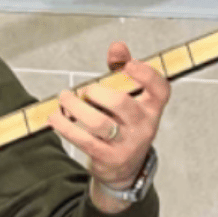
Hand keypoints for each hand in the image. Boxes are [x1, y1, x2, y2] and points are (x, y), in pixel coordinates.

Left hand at [48, 41, 169, 204]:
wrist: (124, 169)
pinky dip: (65, 126)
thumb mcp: (128, 99)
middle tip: (84, 90)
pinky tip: (56, 118)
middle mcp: (144, 126)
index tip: (128, 64)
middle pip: (121, 103)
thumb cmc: (123, 125)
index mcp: (152, 108)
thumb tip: (117, 47)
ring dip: (75, 107)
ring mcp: (127, 144)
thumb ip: (121, 71)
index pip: (160, 89)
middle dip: (97, 92)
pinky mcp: (108, 158)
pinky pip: (83, 140)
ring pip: (98, 122)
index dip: (147, 74)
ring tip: (65, 99)